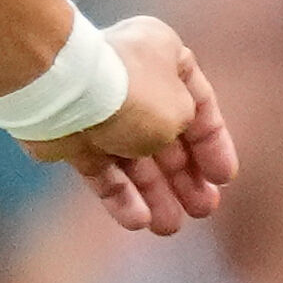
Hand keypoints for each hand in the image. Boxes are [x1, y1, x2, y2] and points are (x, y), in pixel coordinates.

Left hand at [31, 14, 236, 237]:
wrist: (58, 93)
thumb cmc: (129, 93)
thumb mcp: (180, 113)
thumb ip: (187, 132)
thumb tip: (167, 144)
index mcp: (165, 56)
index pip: (200, 105)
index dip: (213, 144)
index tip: (224, 179)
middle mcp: (133, 79)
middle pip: (166, 135)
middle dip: (184, 176)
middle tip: (202, 210)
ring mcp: (99, 110)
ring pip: (133, 158)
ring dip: (154, 193)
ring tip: (168, 227)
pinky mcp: (71, 137)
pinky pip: (101, 170)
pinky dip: (119, 195)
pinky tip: (138, 221)